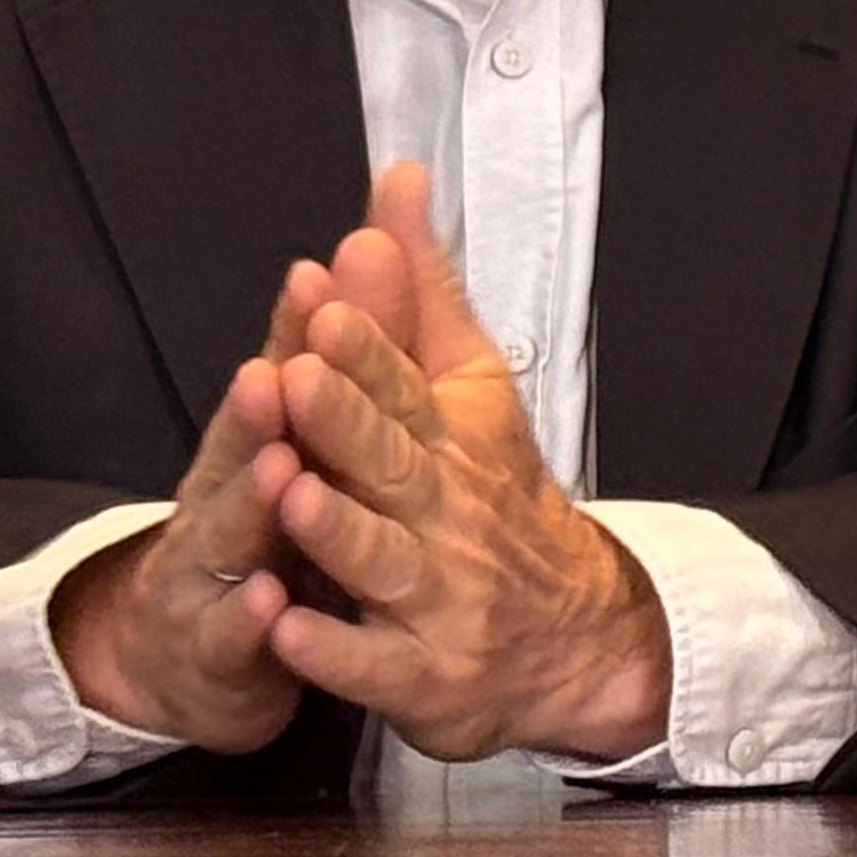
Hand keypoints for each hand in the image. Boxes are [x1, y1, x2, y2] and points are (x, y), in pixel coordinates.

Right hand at [49, 255, 335, 752]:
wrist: (192, 651)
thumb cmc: (262, 521)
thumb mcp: (301, 431)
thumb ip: (342, 335)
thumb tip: (377, 227)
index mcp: (258, 438)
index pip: (279, 374)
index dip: (295, 331)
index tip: (316, 281)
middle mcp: (226, 495)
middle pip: (245, 446)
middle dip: (264, 407)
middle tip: (283, 371)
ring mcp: (215, 573)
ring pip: (234, 536)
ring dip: (253, 505)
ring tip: (281, 470)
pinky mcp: (219, 653)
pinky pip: (234, 637)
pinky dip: (249, 620)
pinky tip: (268, 602)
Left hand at [265, 164, 670, 764]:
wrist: (569, 632)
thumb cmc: (495, 497)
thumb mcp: (470, 384)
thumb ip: (420, 289)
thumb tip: (393, 182)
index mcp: (455, 437)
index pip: (407, 383)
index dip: (366, 348)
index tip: (328, 304)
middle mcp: (447, 511)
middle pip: (392, 460)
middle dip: (347, 418)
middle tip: (299, 373)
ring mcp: (436, 596)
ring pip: (378, 558)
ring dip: (335, 525)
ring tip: (291, 487)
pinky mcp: (420, 674)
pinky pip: (369, 663)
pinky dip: (330, 648)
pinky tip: (287, 625)